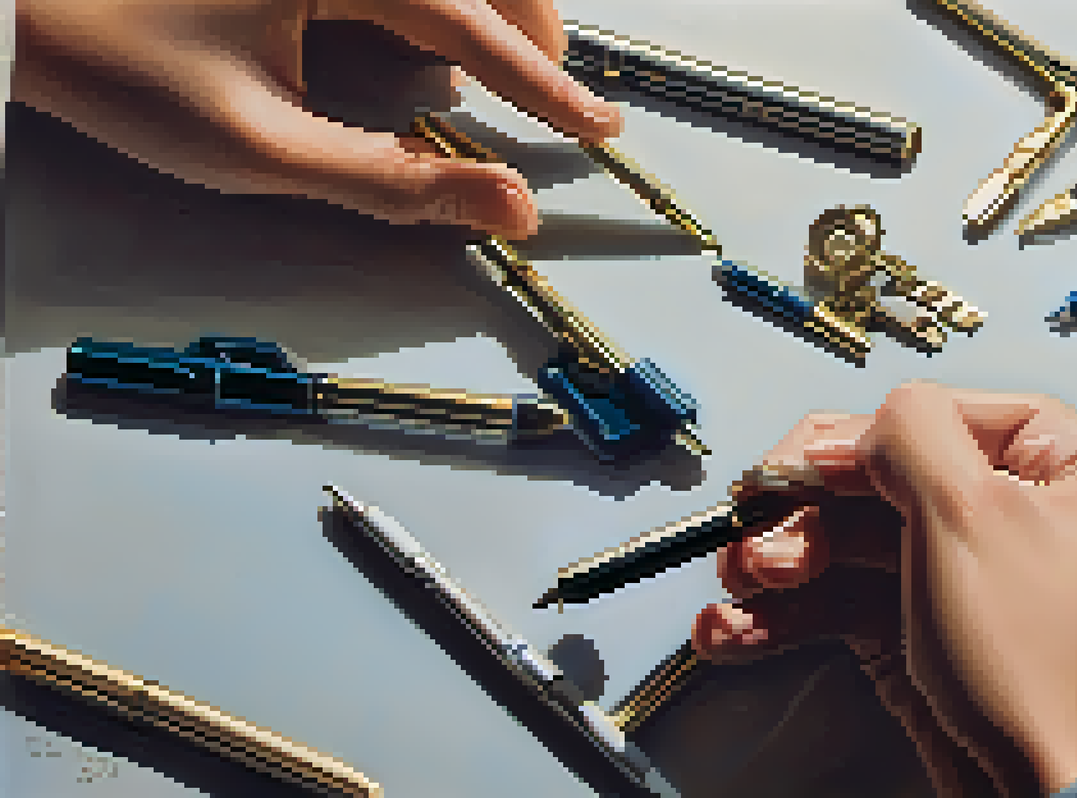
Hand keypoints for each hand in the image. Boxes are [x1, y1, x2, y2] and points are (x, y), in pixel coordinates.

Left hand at [14, 0, 622, 238]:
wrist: (15, 1)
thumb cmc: (118, 62)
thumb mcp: (262, 146)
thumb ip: (394, 180)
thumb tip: (505, 205)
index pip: (476, 23)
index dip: (547, 86)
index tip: (601, 127)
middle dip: (532, 31)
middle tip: (561, 98)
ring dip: (491, 7)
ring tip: (506, 66)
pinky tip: (431, 28)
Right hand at [693, 382, 1076, 795]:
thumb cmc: (1050, 674)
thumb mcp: (970, 514)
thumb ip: (913, 435)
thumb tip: (881, 422)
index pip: (964, 419)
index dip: (865, 439)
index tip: (797, 464)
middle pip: (917, 491)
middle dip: (813, 517)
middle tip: (750, 538)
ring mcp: (1034, 598)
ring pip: (899, 557)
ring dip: (801, 571)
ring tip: (735, 595)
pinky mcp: (991, 658)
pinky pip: (904, 614)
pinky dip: (827, 620)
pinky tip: (747, 632)